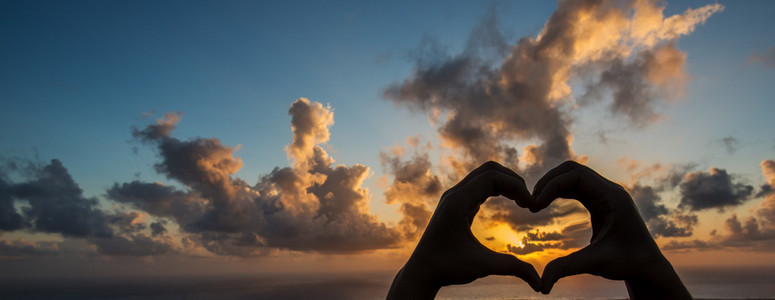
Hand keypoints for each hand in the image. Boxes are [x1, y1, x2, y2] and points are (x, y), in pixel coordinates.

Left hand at [387, 161, 540, 298]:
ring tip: (523, 202)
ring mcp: (453, 197)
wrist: (422, 272)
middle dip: (513, 181)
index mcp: (457, 202)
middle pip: (489, 170)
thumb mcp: (482, 267)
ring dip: (506, 184)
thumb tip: (540, 284)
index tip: (531, 205)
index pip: (491, 177)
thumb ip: (512, 269)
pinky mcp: (455, 203)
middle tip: (529, 200)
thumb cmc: (447, 268)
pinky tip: (511, 202)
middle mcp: (453, 194)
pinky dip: (497, 189)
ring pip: (484, 175)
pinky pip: (479, 186)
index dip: (516, 186)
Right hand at [531, 161, 690, 298]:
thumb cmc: (629, 263)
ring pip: (573, 176)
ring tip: (535, 203)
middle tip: (531, 201)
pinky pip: (576, 187)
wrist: (647, 266)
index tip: (535, 205)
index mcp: (613, 197)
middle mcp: (610, 190)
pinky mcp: (601, 201)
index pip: (576, 176)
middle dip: (549, 182)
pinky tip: (546, 203)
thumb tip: (542, 285)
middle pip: (572, 170)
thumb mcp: (597, 264)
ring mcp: (606, 193)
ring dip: (552, 185)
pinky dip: (559, 191)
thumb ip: (568, 268)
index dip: (551, 185)